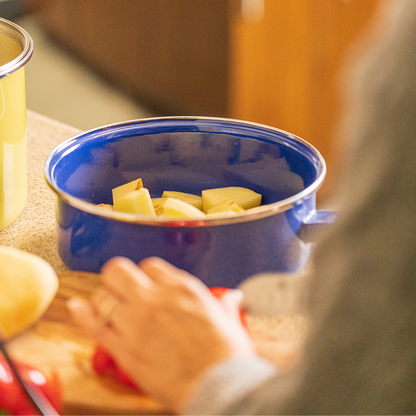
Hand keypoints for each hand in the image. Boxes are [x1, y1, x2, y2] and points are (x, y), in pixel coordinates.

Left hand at [67, 257, 255, 412]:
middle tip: (121, 286)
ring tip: (110, 308)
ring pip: (103, 297)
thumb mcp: (229, 320)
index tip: (147, 284)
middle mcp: (154, 298)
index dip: (146, 274)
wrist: (218, 385)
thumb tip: (234, 297)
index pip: (149, 265)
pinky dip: (83, 315)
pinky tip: (77, 308)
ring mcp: (136, 322)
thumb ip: (225, 303)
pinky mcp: (124, 348)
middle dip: (118, 276)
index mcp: (180, 288)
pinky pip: (94, 325)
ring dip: (106, 301)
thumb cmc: (225, 353)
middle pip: (118, 270)